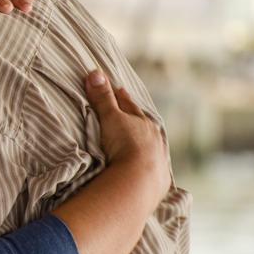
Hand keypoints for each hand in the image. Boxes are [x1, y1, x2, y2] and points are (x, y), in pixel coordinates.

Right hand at [84, 71, 170, 204]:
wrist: (139, 181)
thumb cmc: (125, 145)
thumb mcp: (110, 118)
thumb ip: (102, 98)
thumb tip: (95, 72)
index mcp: (143, 122)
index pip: (130, 105)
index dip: (122, 97)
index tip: (118, 89)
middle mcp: (155, 139)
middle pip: (144, 125)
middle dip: (137, 119)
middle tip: (131, 113)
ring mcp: (158, 159)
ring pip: (152, 146)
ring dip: (146, 143)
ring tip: (141, 141)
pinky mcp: (158, 180)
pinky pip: (154, 168)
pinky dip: (149, 164)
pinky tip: (149, 167)